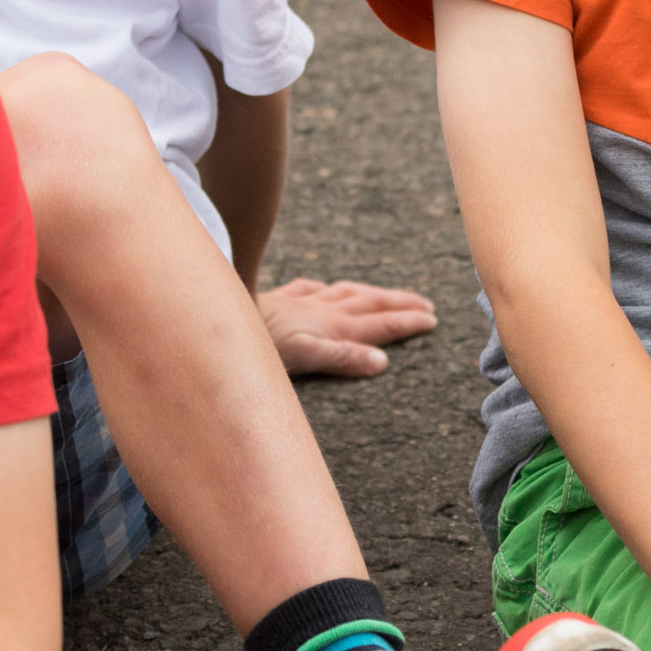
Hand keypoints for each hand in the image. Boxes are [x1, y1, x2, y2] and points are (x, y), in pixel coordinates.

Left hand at [257, 277, 437, 376]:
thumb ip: (342, 357)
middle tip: (426, 305)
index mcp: (332, 329)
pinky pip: (312, 289)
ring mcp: (301, 303)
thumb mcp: (302, 356)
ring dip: (373, 294)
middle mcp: (322, 312)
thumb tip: (381, 361)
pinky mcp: (280, 300)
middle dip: (400, 304)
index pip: (379, 325)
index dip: (407, 323)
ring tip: (388, 294)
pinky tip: (326, 289)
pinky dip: (328, 289)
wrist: (219, 318)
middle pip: (370, 304)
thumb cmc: (258, 345)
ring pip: (346, 294)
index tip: (431, 320)